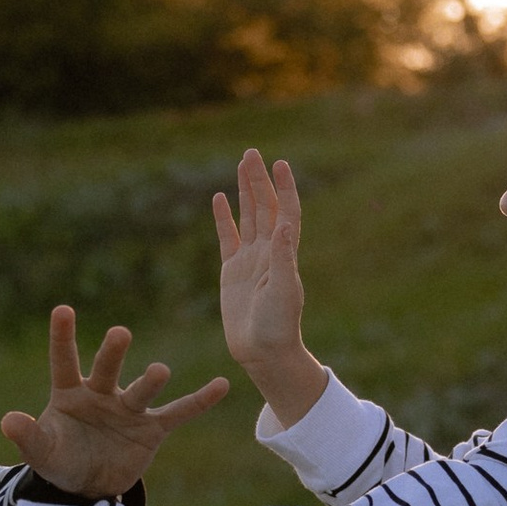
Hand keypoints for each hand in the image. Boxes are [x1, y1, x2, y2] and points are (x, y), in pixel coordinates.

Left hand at [1, 304, 227, 497]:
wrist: (88, 487)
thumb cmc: (60, 461)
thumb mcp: (41, 453)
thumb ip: (27, 437)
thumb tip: (8, 420)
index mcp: (68, 393)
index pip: (64, 361)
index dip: (63, 337)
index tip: (62, 309)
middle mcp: (100, 393)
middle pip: (106, 369)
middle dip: (112, 353)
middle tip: (119, 334)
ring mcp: (128, 409)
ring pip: (141, 390)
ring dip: (150, 381)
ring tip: (159, 371)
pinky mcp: (151, 429)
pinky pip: (178, 413)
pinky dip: (199, 401)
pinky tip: (221, 385)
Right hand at [212, 149, 326, 425]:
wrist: (263, 352)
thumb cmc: (279, 325)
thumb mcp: (284, 291)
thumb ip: (282, 258)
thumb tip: (284, 225)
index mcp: (285, 254)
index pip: (287, 211)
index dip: (284, 187)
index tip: (280, 163)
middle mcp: (269, 252)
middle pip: (264, 207)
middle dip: (259, 180)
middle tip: (251, 153)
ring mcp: (251, 260)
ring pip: (247, 217)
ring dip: (245, 191)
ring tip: (241, 164)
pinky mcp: (232, 271)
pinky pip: (227, 237)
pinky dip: (224, 218)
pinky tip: (220, 198)